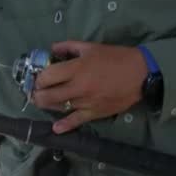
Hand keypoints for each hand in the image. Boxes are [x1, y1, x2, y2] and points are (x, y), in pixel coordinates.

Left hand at [32, 41, 147, 133]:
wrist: (141, 74)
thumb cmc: (116, 58)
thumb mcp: (91, 47)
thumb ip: (69, 47)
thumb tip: (53, 48)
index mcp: (77, 68)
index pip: (48, 76)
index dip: (38, 78)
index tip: (37, 78)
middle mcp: (78, 87)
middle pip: (48, 95)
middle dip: (37, 94)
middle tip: (34, 92)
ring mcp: (86, 102)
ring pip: (59, 107)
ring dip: (47, 105)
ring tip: (42, 102)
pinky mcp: (95, 113)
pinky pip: (76, 121)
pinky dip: (65, 125)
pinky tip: (56, 128)